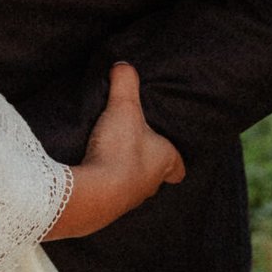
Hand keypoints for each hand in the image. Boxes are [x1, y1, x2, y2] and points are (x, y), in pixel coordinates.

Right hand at [45, 61, 184, 240]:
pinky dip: (104, 183)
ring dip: (123, 173)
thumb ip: (126, 83)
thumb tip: (124, 64)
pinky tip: (93, 171)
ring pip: (132, 186)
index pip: (178, 166)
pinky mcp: (107, 208)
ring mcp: (129, 199)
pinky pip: (109, 194)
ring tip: (110, 156)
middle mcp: (151, 185)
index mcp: (165, 161)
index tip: (170, 151)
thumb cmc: (121, 150)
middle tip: (135, 146)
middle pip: (155, 175)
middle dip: (146, 162)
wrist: (95, 192)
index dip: (175, 158)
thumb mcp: (124, 107)